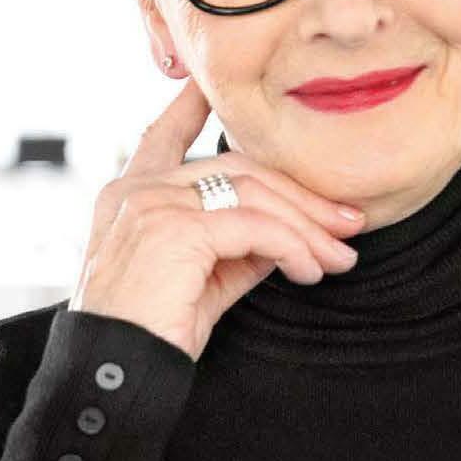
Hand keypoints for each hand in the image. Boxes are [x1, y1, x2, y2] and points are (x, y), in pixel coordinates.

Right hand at [75, 76, 366, 358]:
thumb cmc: (151, 335)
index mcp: (130, 195)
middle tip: (348, 222)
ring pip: (252, 193)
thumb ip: (236, 248)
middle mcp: (136, 190)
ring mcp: (151, 204)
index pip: (163, 136)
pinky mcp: (174, 230)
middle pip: (237, 167)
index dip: (190, 106)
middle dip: (300, 195)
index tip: (209, 84)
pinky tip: (309, 271)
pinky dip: (292, 247)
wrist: (113, 375)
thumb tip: (289, 234)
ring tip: (339, 257)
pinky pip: (254, 227)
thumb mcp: (201, 282)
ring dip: (307, 226)